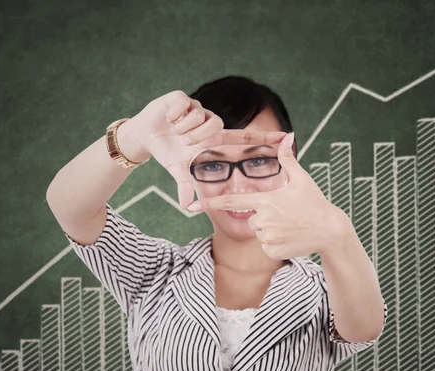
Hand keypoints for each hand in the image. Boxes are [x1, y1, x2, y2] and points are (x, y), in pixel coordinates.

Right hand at [118, 90, 288, 208]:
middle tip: (185, 142)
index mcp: (214, 139)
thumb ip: (186, 185)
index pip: (245, 137)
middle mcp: (209, 122)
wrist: (146, 135)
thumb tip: (187, 207)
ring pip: (198, 114)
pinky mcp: (181, 99)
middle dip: (199, 134)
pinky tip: (168, 120)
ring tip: (174, 132)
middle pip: (216, 123)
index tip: (288, 137)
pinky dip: (174, 114)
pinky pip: (183, 104)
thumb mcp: (178, 170)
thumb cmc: (168, 152)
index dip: (266, 137)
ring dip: (184, 126)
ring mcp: (196, 109)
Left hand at [187, 133, 347, 259]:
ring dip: (271, 231)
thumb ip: (288, 159)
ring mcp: (268, 237)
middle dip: (263, 217)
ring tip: (290, 226)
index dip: (210, 203)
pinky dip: (276, 244)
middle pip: (251, 219)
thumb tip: (288, 135)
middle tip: (285, 215)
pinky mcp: (273, 251)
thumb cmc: (314, 202)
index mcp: (266, 200)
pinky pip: (266, 247)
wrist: (330, 231)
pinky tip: (291, 238)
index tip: (192, 207)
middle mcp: (264, 219)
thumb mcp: (301, 179)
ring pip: (259, 234)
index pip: (232, 202)